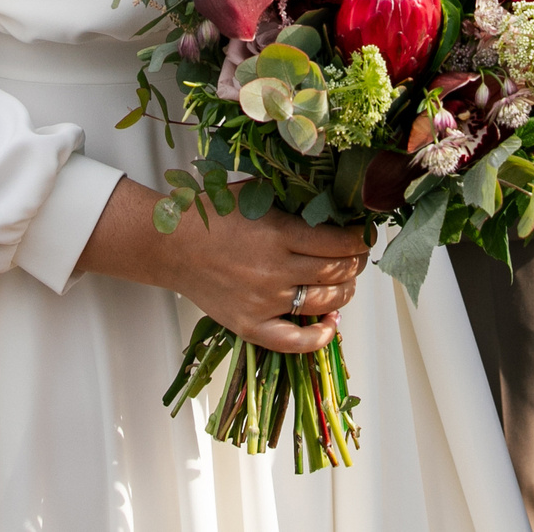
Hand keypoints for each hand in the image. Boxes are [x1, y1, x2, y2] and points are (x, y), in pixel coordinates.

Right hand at [80, 177, 367, 352]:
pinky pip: (294, 340)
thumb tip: (331, 201)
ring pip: (324, 303)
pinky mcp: (251, 325)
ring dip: (345, 292)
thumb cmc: (211, 215)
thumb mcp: (254, 193)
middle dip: (356, 264)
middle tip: (358, 257)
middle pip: (336, 273)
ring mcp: (264, 301)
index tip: (364, 237)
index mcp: (278, 233)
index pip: (338, 243)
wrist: (169, 246)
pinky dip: (319, 336)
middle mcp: (275, 270)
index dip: (359, 241)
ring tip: (346, 282)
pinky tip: (331, 324)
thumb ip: (290, 197)